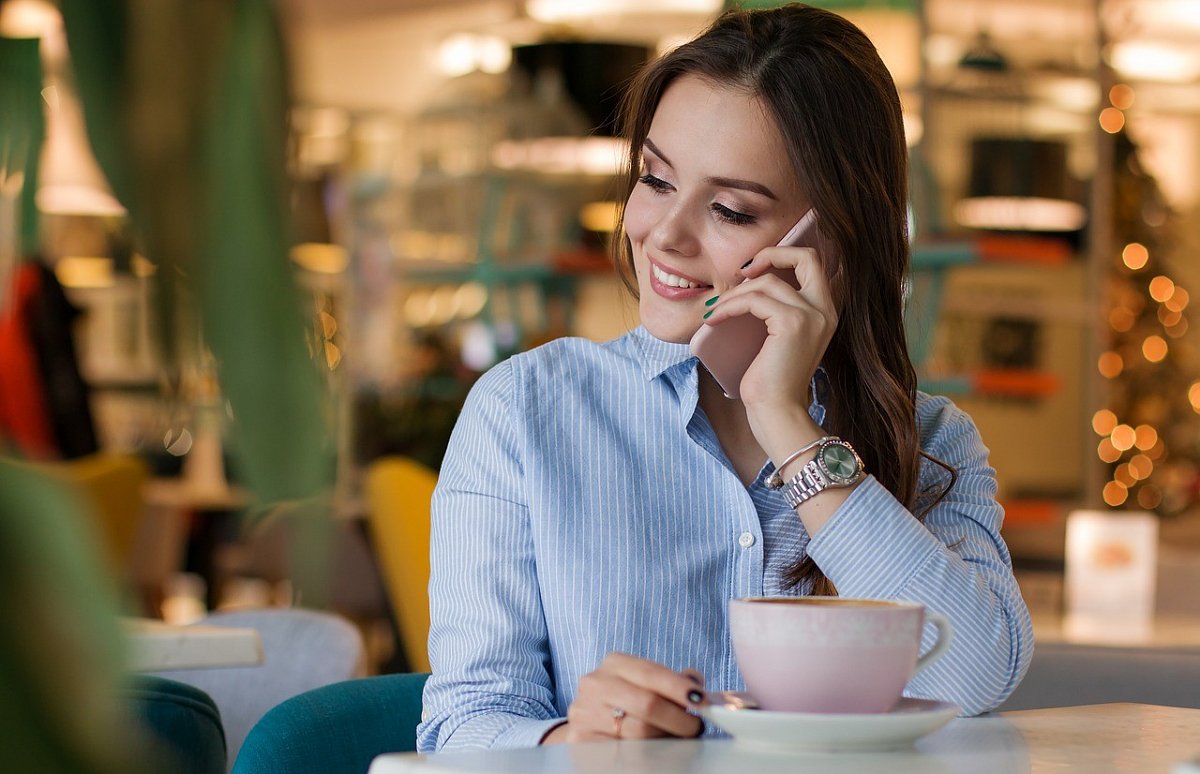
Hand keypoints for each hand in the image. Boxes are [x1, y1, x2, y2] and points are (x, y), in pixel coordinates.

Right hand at [541, 653, 705, 743]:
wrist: (590, 722)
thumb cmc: (627, 701)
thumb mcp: (647, 684)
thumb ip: (673, 682)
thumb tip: (695, 684)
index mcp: (614, 664)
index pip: (651, 673)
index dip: (678, 687)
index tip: (702, 701)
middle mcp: (595, 684)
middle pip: (647, 704)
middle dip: (678, 719)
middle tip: (696, 728)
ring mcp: (585, 712)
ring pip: (637, 733)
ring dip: (665, 739)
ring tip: (677, 741)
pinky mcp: (579, 740)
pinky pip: (622, 753)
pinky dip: (646, 756)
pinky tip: (656, 754)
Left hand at [700, 245, 836, 446]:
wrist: (777, 412)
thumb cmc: (772, 382)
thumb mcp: (778, 339)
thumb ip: (777, 311)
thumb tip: (745, 284)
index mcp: (825, 312)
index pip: (812, 263)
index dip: (782, 256)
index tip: (752, 271)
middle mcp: (825, 310)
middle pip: (806, 257)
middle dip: (770, 253)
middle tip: (741, 272)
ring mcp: (812, 316)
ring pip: (767, 282)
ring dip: (734, 294)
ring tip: (717, 312)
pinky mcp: (792, 324)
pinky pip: (754, 299)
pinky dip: (729, 306)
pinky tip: (715, 319)